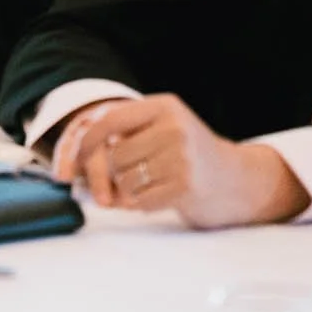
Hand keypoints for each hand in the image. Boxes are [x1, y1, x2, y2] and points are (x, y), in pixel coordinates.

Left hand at [50, 94, 309, 228]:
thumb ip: (125, 135)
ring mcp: (182, 157)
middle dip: (113, 174)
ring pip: (125, 179)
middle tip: (129, 178)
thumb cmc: (189, 156)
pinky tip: (161, 196)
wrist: (239, 181)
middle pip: (114, 155)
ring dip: (129, 191)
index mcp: (164, 107)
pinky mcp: (186, 186)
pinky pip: (141, 200)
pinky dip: (143, 204)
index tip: (72, 161)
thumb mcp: (163, 130)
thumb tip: (72, 161)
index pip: (109, 120)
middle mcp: (174, 127)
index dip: (85, 143)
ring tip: (152, 185)